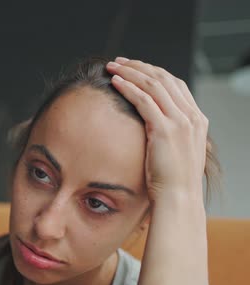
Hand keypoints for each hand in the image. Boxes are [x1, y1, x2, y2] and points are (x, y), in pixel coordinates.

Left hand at [106, 57, 207, 202]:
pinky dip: (128, 87)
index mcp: (196, 119)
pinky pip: (144, 100)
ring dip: (130, 72)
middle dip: (139, 67)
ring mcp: (180, 121)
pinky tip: (115, 82)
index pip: (175, 84)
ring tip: (112, 66)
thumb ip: (171, 133)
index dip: (152, 72)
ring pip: (153, 84)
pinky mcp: (165, 129)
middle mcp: (191, 116)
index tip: (133, 68)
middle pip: (164, 78)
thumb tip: (152, 125)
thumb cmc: (172, 179)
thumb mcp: (177, 150)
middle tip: (119, 61)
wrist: (179, 197)